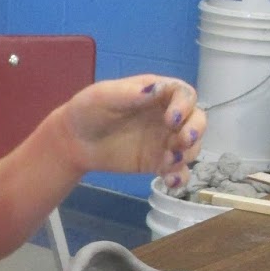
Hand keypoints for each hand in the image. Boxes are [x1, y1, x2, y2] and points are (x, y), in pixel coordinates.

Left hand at [59, 76, 205, 186]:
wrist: (73, 141)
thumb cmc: (87, 110)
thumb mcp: (104, 95)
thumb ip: (130, 93)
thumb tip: (156, 88)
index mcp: (156, 93)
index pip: (184, 94)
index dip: (185, 106)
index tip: (172, 119)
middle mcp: (166, 115)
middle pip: (196, 120)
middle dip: (195, 130)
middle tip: (183, 141)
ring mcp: (163, 140)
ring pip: (191, 146)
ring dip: (187, 155)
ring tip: (168, 162)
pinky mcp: (157, 162)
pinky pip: (177, 170)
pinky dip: (180, 177)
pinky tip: (170, 181)